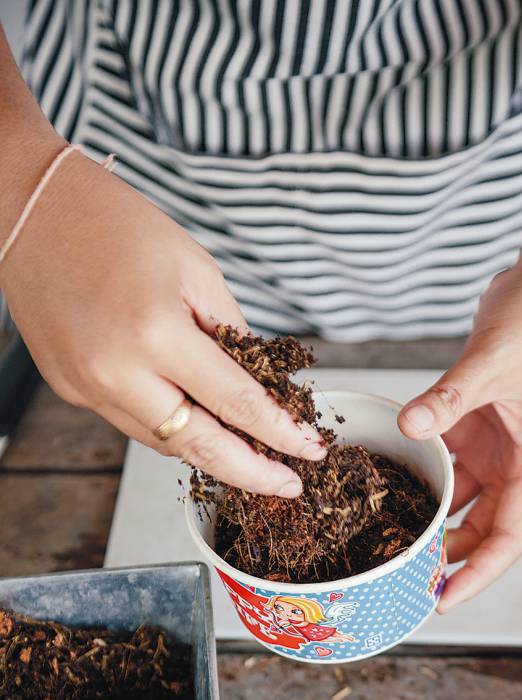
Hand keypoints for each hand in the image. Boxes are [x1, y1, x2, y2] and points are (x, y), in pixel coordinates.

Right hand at [0, 144, 325, 495]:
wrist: (32, 210)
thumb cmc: (116, 224)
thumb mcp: (196, 269)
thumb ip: (232, 334)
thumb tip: (262, 384)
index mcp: (156, 332)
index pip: (235, 403)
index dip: (280, 434)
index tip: (309, 450)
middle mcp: (116, 372)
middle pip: (199, 446)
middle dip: (251, 473)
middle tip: (288, 486)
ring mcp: (87, 387)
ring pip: (164, 441)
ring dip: (212, 452)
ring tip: (253, 456)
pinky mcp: (71, 389)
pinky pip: (134, 423)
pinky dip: (172, 426)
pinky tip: (200, 422)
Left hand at [398, 263, 521, 612]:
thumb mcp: (493, 359)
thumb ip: (450, 396)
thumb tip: (410, 426)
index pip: (512, 533)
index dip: (481, 571)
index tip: (445, 596)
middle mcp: (518, 459)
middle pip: (485, 526)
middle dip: (450, 555)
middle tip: (405, 575)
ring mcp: (496, 442)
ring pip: (463, 497)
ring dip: (433, 518)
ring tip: (393, 540)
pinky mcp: (476, 422)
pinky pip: (446, 459)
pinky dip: (422, 472)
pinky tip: (390, 483)